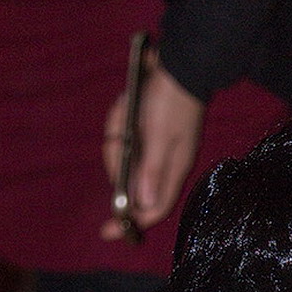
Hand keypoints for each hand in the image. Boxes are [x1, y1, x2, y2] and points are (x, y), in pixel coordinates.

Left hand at [101, 59, 205, 239]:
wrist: (182, 61)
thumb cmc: (173, 99)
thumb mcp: (160, 135)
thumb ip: (152, 170)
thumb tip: (143, 203)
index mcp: (172, 169)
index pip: (153, 208)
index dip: (132, 222)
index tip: (108, 231)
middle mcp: (164, 163)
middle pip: (131, 181)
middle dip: (118, 161)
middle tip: (117, 134)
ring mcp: (155, 146)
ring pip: (124, 156)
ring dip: (119, 133)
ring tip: (126, 108)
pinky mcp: (148, 131)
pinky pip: (125, 136)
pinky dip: (121, 121)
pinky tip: (129, 102)